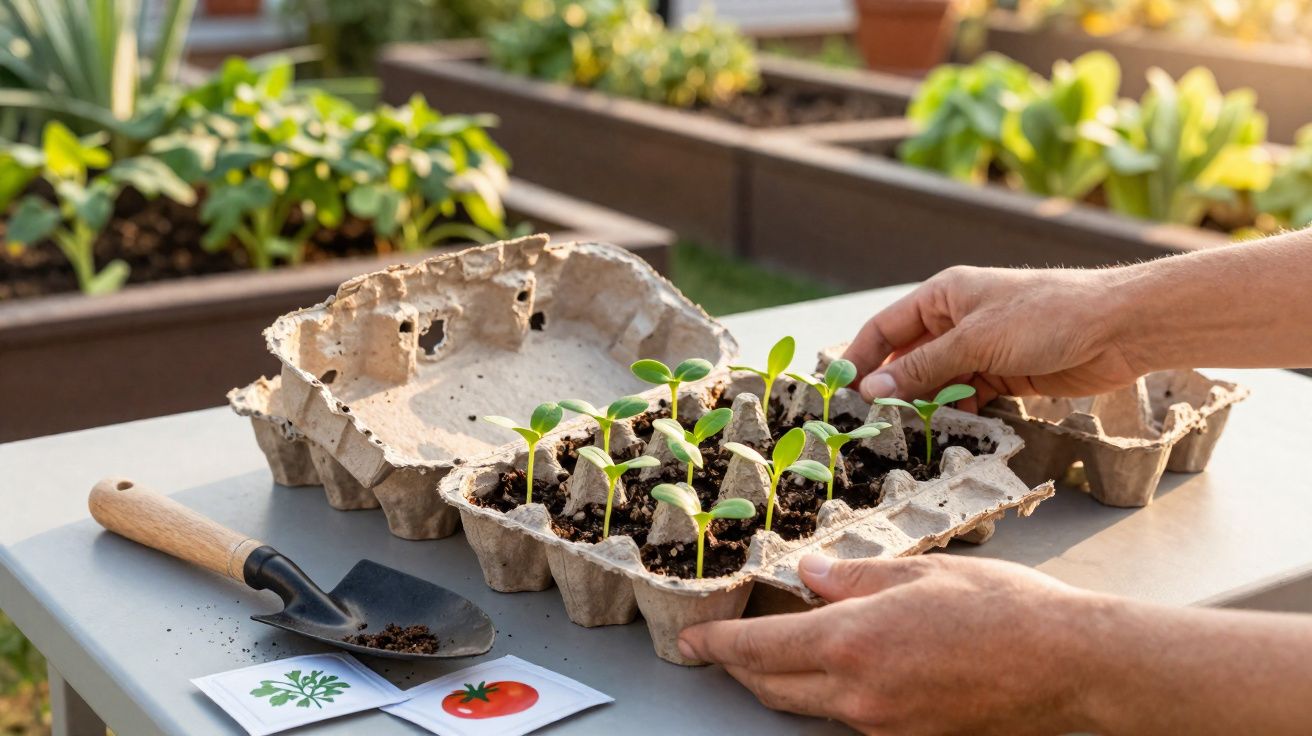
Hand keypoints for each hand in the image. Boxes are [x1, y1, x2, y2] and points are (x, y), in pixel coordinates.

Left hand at [678, 554, 1104, 734]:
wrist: (1072, 668)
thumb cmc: (1005, 611)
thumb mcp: (920, 572)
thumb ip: (852, 577)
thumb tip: (807, 574)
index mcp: (852, 642)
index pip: (758, 650)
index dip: (716, 645)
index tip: (690, 642)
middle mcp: (859, 694)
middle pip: (771, 688)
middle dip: (737, 668)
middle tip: (716, 649)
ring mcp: (883, 725)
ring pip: (807, 707)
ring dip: (779, 682)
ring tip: (772, 653)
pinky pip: (849, 718)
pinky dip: (826, 694)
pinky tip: (838, 669)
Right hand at [842, 265, 1144, 409]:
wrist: (1119, 329)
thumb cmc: (1048, 315)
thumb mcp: (976, 341)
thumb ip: (923, 367)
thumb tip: (872, 387)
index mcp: (943, 295)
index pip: (885, 328)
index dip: (860, 358)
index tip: (838, 391)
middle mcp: (957, 320)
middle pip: (907, 357)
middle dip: (889, 387)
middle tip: (867, 421)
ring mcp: (981, 348)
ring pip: (936, 381)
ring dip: (922, 405)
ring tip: (903, 433)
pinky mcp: (1004, 374)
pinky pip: (966, 395)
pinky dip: (955, 412)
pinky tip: (946, 430)